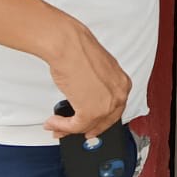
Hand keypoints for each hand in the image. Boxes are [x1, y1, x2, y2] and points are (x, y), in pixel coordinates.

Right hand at [41, 15, 130, 139]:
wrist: (69, 45)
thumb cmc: (79, 50)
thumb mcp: (96, 71)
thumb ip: (96, 89)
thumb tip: (85, 101)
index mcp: (122, 83)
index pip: (114, 110)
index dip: (100, 121)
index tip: (90, 126)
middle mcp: (118, 94)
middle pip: (103, 121)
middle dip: (84, 128)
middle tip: (70, 130)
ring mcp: (107, 104)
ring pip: (87, 126)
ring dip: (67, 128)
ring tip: (55, 125)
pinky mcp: (91, 112)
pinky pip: (75, 127)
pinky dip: (62, 126)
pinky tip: (53, 121)